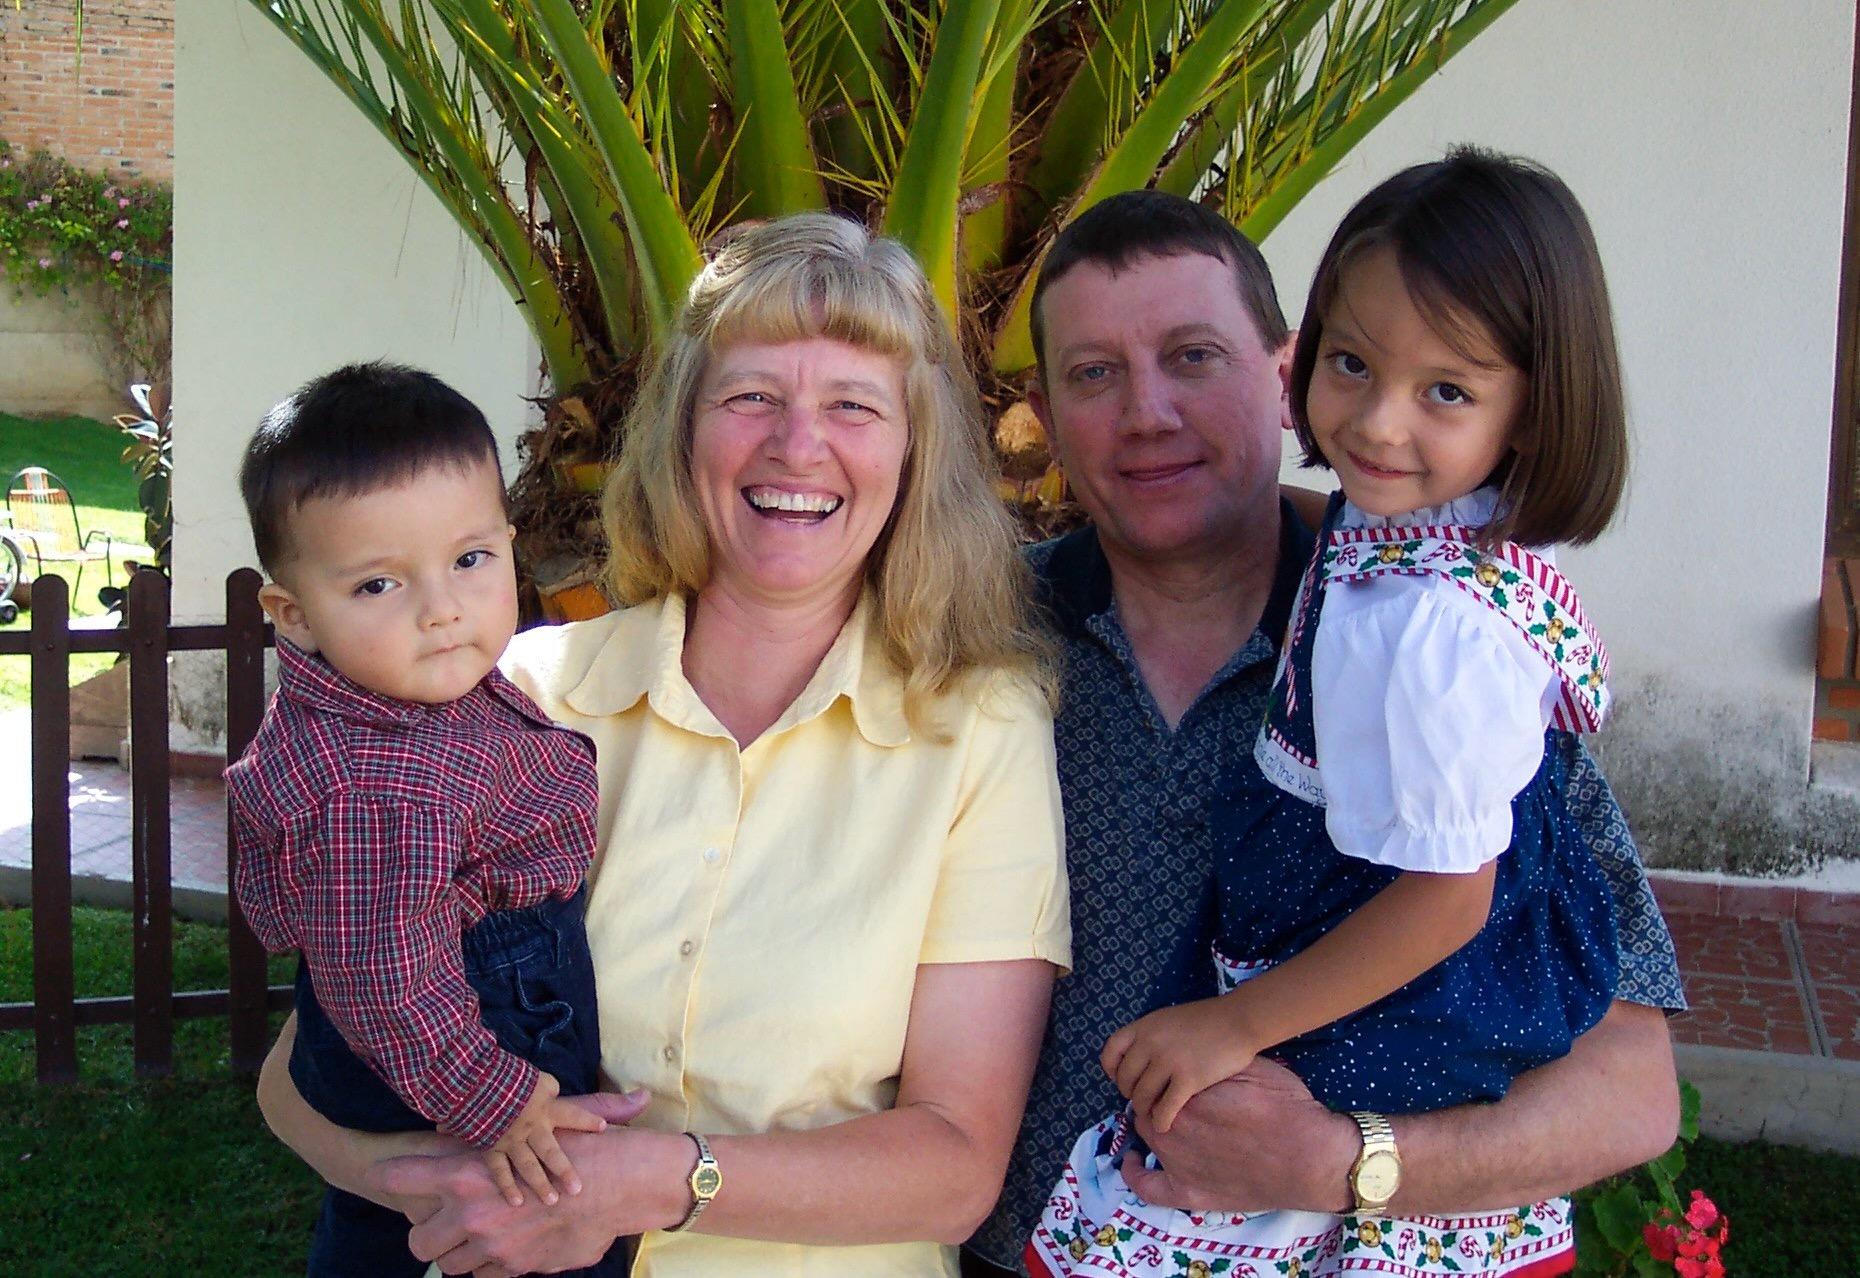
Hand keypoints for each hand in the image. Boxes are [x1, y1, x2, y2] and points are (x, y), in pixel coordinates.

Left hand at [371, 1092, 693, 1275]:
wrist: (621, 1183)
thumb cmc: (578, 1145)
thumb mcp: (535, 1121)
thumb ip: (506, 1121)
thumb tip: (469, 1113)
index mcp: (467, 1173)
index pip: (402, 1177)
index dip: (386, 1176)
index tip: (380, 1174)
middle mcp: (472, 1214)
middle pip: (418, 1242)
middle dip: (427, 1236)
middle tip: (442, 1224)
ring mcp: (494, 1247)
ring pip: (450, 1266)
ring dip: (459, 1254)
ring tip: (476, 1237)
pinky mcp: (518, 1267)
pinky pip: (486, 1276)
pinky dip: (491, 1265)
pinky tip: (506, 1246)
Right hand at [483, 1071, 607, 1206]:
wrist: (471, 1081)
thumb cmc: (510, 1079)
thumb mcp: (543, 1080)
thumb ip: (564, 1091)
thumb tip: (615, 1096)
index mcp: (547, 1106)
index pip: (574, 1114)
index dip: (589, 1120)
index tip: (604, 1129)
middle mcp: (532, 1125)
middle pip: (551, 1151)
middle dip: (564, 1170)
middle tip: (577, 1190)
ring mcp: (510, 1139)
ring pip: (528, 1165)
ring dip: (540, 1184)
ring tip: (552, 1201)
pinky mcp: (490, 1147)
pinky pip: (499, 1170)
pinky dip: (507, 1186)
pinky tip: (517, 1202)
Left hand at [1101, 998, 1259, 1131]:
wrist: (1239, 1020)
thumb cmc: (1207, 1019)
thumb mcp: (1168, 1019)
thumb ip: (1151, 1036)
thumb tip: (1138, 1064)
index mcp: (1144, 1026)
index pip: (1111, 1051)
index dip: (1111, 1070)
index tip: (1120, 1078)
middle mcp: (1151, 1043)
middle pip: (1125, 1079)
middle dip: (1131, 1093)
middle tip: (1142, 1098)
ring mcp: (1169, 1061)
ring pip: (1142, 1097)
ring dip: (1145, 1109)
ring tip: (1153, 1112)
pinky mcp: (1188, 1079)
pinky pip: (1165, 1108)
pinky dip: (1161, 1121)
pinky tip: (1164, 1125)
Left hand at [1119, 1056, 1356, 1213]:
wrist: (1310, 1156)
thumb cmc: (1286, 1107)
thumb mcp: (1251, 1068)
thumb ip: (1216, 1066)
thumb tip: (1197, 1055)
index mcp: (1187, 1093)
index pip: (1158, 1078)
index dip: (1166, 1077)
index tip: (1175, 1077)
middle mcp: (1174, 1127)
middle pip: (1148, 1106)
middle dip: (1156, 1100)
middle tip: (1174, 1098)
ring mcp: (1178, 1163)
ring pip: (1148, 1136)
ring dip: (1152, 1127)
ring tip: (1165, 1122)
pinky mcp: (1189, 1194)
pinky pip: (1147, 1187)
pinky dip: (1134, 1174)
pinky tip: (1135, 1161)